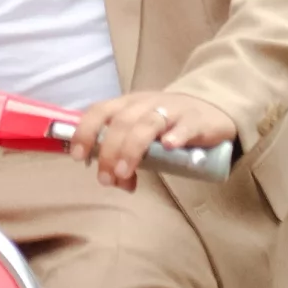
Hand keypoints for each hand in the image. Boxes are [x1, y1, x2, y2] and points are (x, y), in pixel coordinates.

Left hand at [70, 88, 238, 188]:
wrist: (210, 108)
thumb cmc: (168, 125)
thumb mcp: (143, 137)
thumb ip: (127, 158)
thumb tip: (116, 182)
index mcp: (128, 105)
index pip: (99, 111)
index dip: (86, 131)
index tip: (78, 156)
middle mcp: (146, 104)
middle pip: (121, 122)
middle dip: (109, 151)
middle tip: (106, 178)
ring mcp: (172, 110)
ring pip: (147, 124)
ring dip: (132, 148)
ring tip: (125, 172)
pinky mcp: (196, 120)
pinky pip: (184, 126)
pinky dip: (175, 135)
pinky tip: (168, 147)